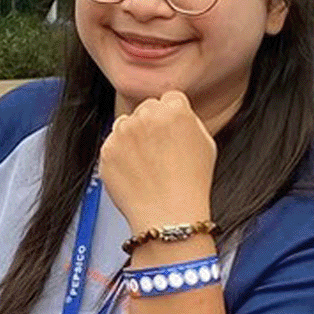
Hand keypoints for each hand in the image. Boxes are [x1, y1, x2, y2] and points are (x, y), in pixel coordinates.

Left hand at [99, 91, 215, 233]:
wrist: (169, 216)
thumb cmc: (191, 184)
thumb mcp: (206, 143)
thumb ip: (189, 120)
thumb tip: (177, 113)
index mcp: (174, 109)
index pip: (170, 98)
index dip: (173, 116)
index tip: (172, 131)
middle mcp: (146, 116)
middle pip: (146, 108)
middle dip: (152, 124)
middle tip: (160, 151)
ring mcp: (123, 133)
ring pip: (126, 124)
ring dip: (134, 137)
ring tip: (148, 164)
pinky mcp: (106, 150)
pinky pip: (112, 144)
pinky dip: (120, 155)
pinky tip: (136, 172)